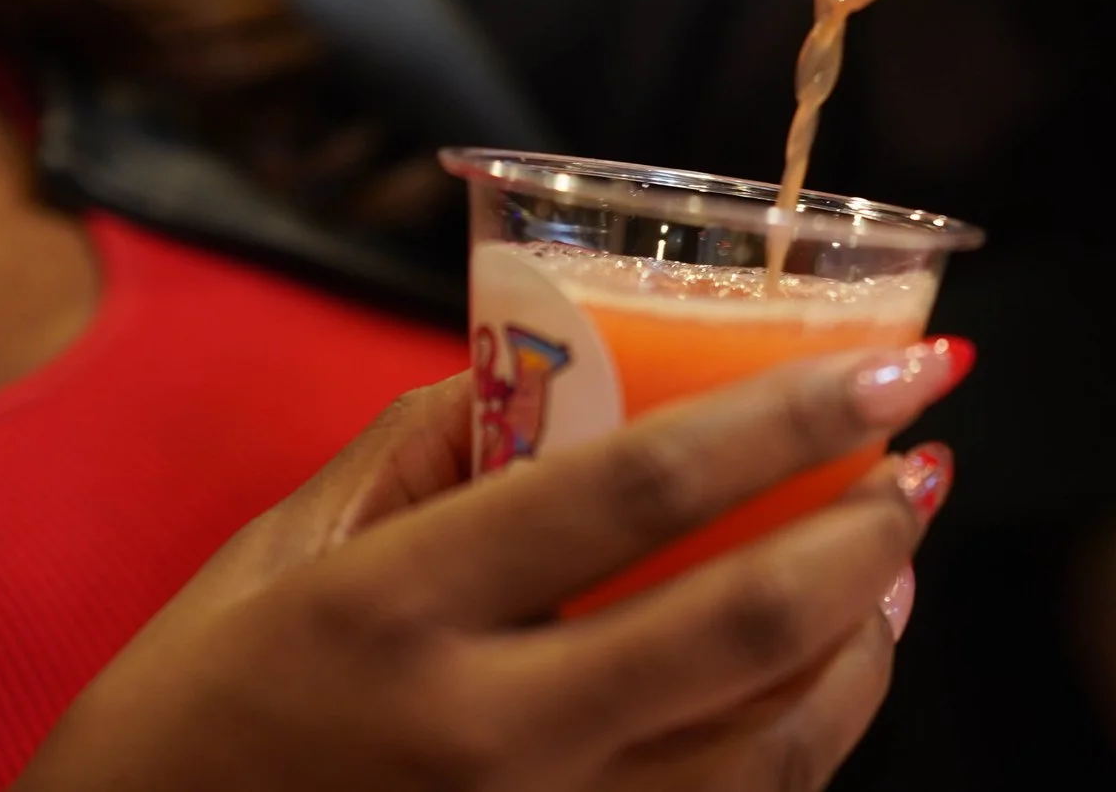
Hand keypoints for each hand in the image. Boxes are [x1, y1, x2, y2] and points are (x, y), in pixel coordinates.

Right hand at [15, 338, 968, 791]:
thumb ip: (422, 449)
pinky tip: (824, 678)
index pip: (635, 488)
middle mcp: (483, 739)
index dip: (789, 419)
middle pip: (737, 630)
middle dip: (865, 533)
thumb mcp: (279, 554)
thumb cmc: (191, 718)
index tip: (893, 369)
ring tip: (892, 563)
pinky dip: (801, 745)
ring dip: (862, 648)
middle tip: (924, 460)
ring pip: (766, 753)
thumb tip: (544, 364)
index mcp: (399, 612)